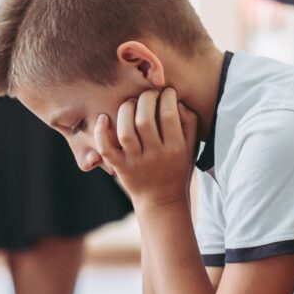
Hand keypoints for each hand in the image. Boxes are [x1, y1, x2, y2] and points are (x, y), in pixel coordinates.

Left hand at [94, 88, 199, 210]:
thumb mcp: (191, 147)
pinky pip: (106, 149)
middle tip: (147, 94)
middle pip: (145, 119)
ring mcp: (136, 163)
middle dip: (145, 99)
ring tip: (130, 103)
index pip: (169, 114)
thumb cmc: (178, 169)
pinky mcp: (120, 168)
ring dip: (126, 110)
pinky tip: (103, 118)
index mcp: (175, 148)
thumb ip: (189, 122)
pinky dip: (101, 132)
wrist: (162, 201)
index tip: (166, 92)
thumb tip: (176, 100)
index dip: (166, 96)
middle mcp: (155, 156)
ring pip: (125, 131)